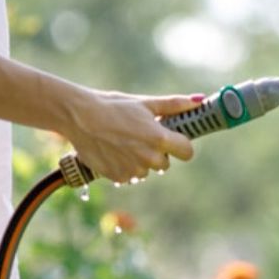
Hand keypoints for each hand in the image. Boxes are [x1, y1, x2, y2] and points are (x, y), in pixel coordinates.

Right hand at [61, 88, 199, 182]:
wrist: (78, 116)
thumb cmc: (113, 106)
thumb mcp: (145, 103)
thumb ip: (175, 105)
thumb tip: (200, 101)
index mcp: (159, 138)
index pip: (187, 152)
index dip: (181, 145)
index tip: (172, 139)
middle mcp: (150, 157)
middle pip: (165, 163)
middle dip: (156, 152)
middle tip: (138, 137)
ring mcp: (134, 169)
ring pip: (146, 170)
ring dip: (139, 160)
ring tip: (122, 142)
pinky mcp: (119, 177)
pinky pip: (130, 176)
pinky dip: (124, 167)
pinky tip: (113, 151)